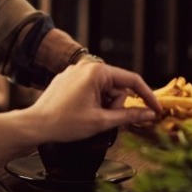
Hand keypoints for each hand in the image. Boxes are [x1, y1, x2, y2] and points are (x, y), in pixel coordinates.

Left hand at [24, 62, 159, 142]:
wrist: (35, 125)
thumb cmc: (65, 123)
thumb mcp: (101, 121)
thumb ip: (128, 116)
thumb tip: (148, 114)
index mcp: (97, 72)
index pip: (132, 80)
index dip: (147, 96)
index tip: (156, 110)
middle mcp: (87, 66)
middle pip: (117, 86)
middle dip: (116, 104)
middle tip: (104, 119)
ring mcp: (76, 71)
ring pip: (104, 88)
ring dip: (104, 104)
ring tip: (89, 117)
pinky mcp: (68, 79)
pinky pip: (91, 88)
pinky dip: (93, 101)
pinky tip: (81, 113)